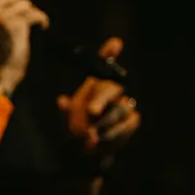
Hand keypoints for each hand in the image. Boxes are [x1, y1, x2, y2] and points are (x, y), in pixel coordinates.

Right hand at [0, 0, 49, 93]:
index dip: (10, 2)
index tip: (17, 14)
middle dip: (21, 6)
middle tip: (26, 20)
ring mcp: (0, 18)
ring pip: (24, 3)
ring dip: (32, 14)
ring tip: (34, 25)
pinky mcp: (15, 25)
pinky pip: (34, 14)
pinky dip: (42, 20)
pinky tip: (43, 27)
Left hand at [57, 37, 140, 153]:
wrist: (85, 151)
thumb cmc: (75, 127)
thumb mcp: (66, 118)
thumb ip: (65, 109)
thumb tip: (61, 101)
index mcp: (93, 85)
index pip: (103, 65)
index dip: (109, 53)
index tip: (114, 43)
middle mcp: (110, 91)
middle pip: (112, 87)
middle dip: (101, 99)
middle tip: (91, 112)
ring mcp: (123, 104)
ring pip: (119, 108)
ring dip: (104, 123)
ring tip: (89, 134)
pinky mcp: (132, 119)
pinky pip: (126, 124)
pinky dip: (113, 133)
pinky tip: (100, 140)